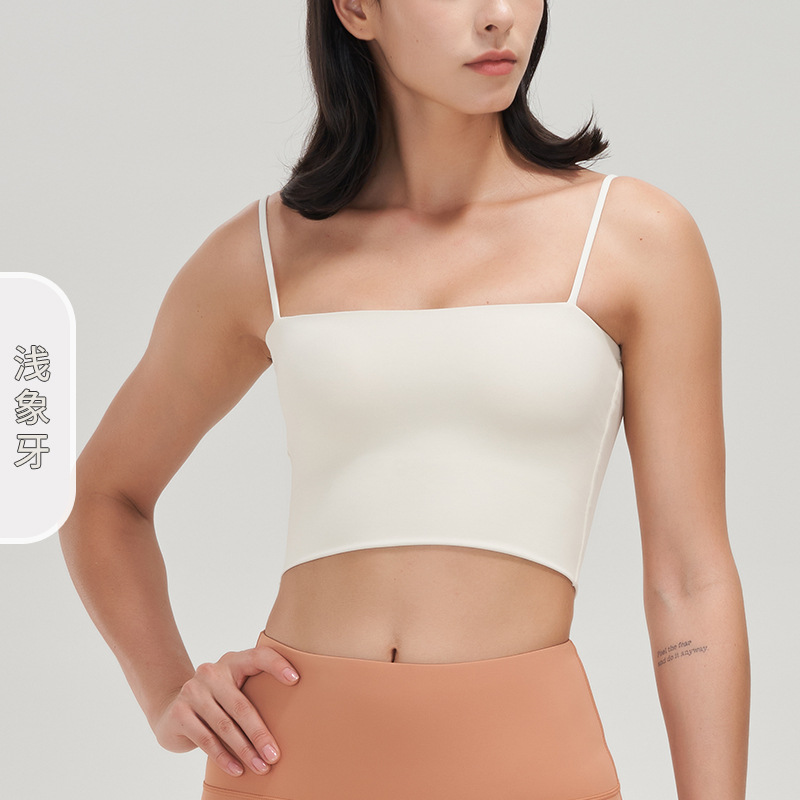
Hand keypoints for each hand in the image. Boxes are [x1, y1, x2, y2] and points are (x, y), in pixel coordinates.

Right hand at [151, 645, 300, 776]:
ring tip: (261, 767)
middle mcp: (211, 672)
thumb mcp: (233, 689)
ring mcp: (193, 691)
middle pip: (242, 706)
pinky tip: (237, 770)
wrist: (170, 709)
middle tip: (275, 755)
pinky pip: (206, 739)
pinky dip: (223, 757)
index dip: (277, 664)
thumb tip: (293, 719)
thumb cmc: (216, 701)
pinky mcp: (179, 712)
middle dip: (260, 734)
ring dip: (245, 751)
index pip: (258, 656)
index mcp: (232, 661)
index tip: (296, 680)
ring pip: (225, 726)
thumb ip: (254, 692)